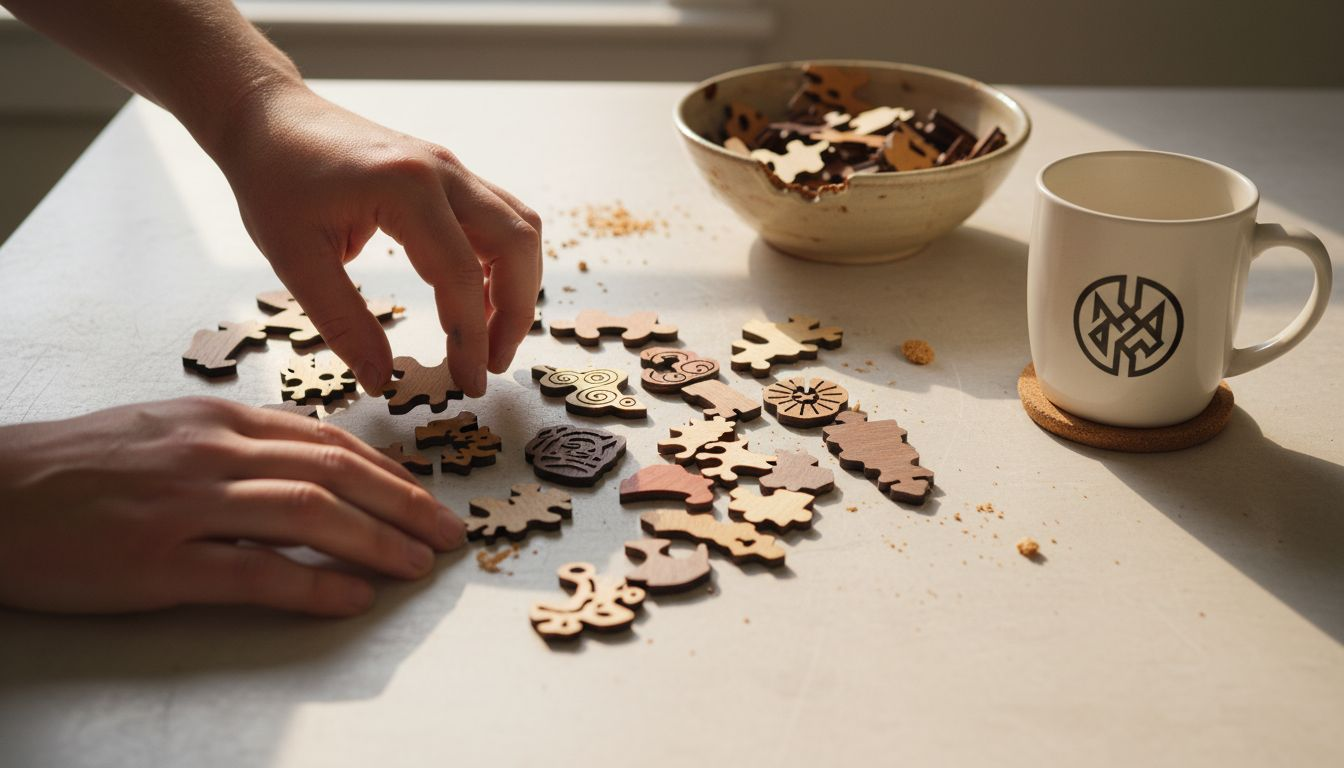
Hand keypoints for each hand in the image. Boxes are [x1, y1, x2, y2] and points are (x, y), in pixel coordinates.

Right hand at [0, 398, 466, 616]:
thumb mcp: (166, 430)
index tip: (426, 496)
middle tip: (448, 534)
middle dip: (405, 504)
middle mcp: (213, 452)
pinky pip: (256, 572)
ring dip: (378, 541)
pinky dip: (314, 587)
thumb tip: (307, 466)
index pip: (328, 441)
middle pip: (336, 474)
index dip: (388, 472)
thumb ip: (237, 444)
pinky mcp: (159, 562)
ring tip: (419, 565)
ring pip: (310, 514)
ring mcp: (187, 505)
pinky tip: (353, 599)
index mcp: (218, 420)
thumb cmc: (76, 465)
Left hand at [210, 80, 541, 396]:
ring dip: (519, 285)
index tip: (467, 382)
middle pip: (516, 244)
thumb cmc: (273, 178)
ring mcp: (451, 169)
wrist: (269, 117)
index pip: (460, 274)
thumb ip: (343, 323)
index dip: (471, 337)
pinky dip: (503, 262)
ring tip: (492, 336)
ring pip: (520, 227)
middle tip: (493, 363)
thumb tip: (378, 379)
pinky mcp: (449, 175)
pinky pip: (501, 218)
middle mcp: (442, 172)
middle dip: (515, 312)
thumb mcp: (295, 259)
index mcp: (405, 188)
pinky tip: (479, 298)